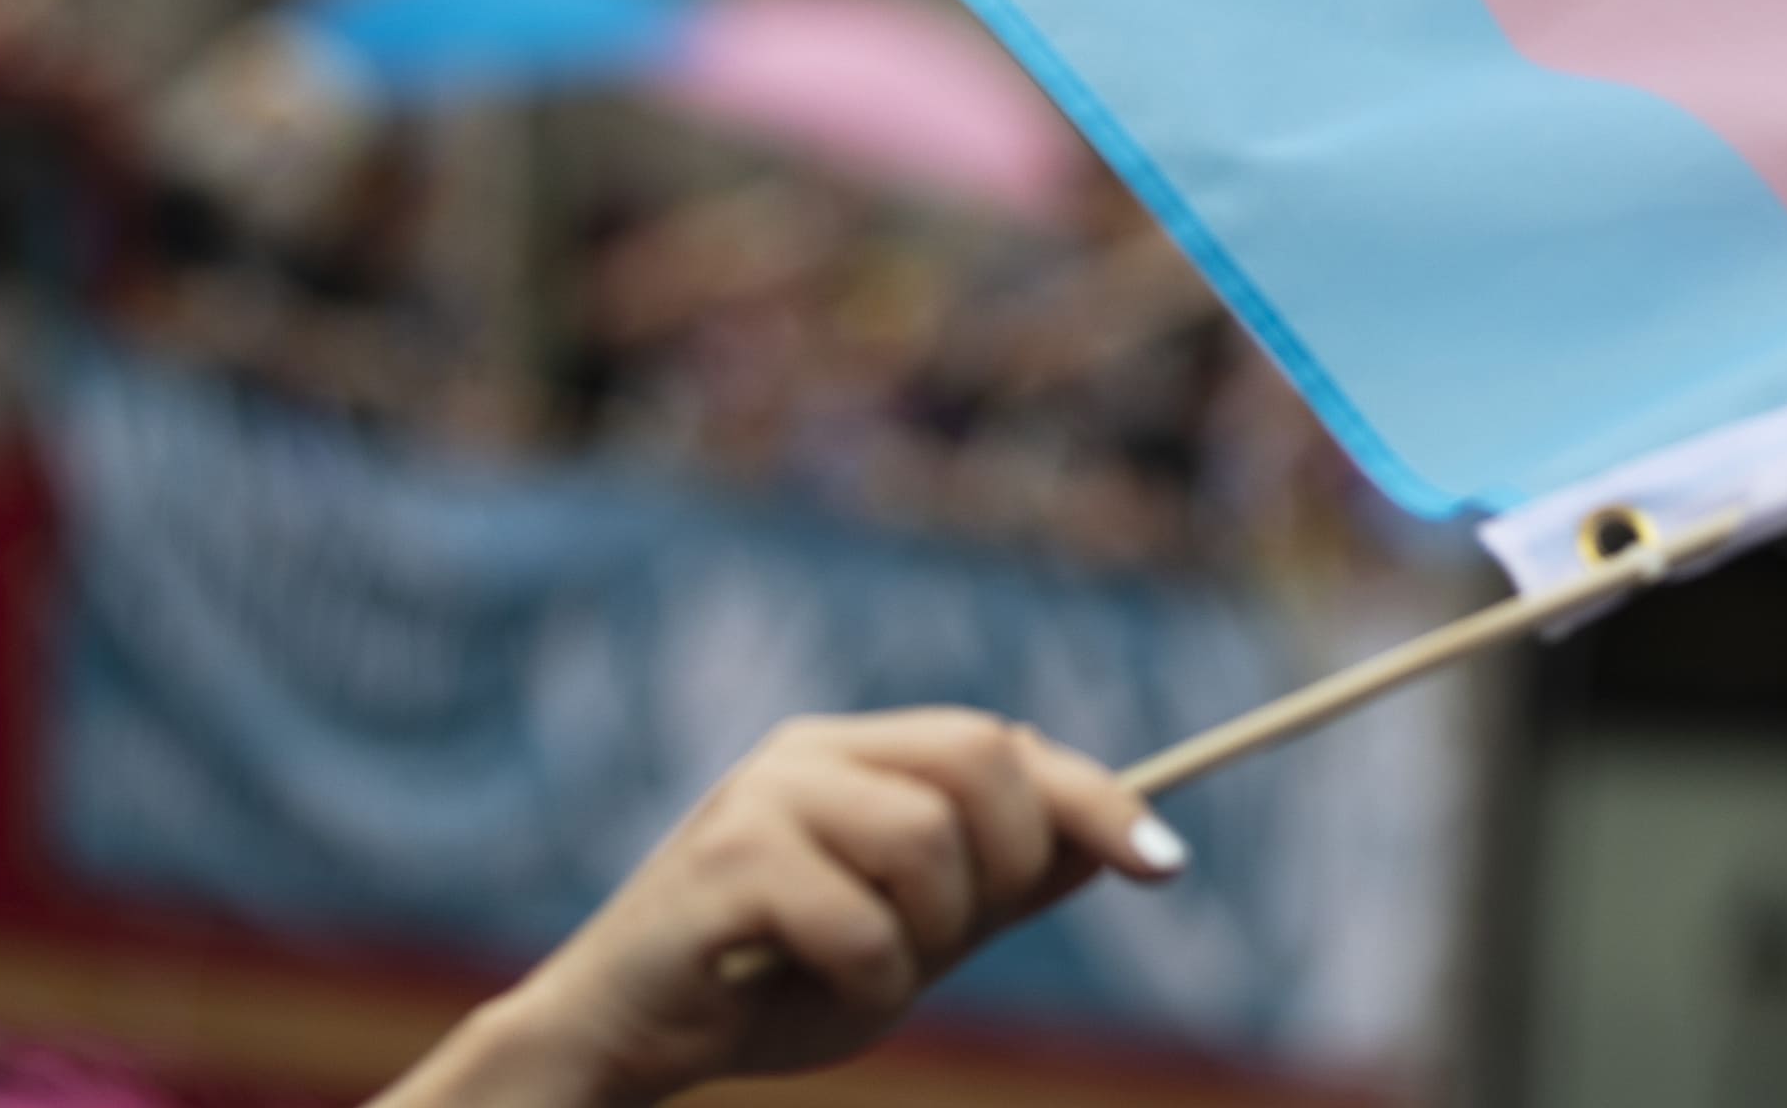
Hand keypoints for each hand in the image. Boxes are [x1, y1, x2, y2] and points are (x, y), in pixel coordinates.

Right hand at [379, 710, 1189, 1107]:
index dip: (1097, 798)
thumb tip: (1112, 843)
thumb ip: (992, 890)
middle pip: (982, 758)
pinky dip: (867, 980)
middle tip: (960, 938)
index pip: (1004, 744)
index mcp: (854, 753)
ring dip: (928, 936)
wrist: (618, 1040)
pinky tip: (812, 993)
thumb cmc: (765, 988)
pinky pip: (859, 922)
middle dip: (1012, 862)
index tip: (1167, 864)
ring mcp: (763, 798)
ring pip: (927, 840)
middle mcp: (811, 753)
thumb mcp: (903, 941)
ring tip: (868, 974)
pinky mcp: (725, 865)